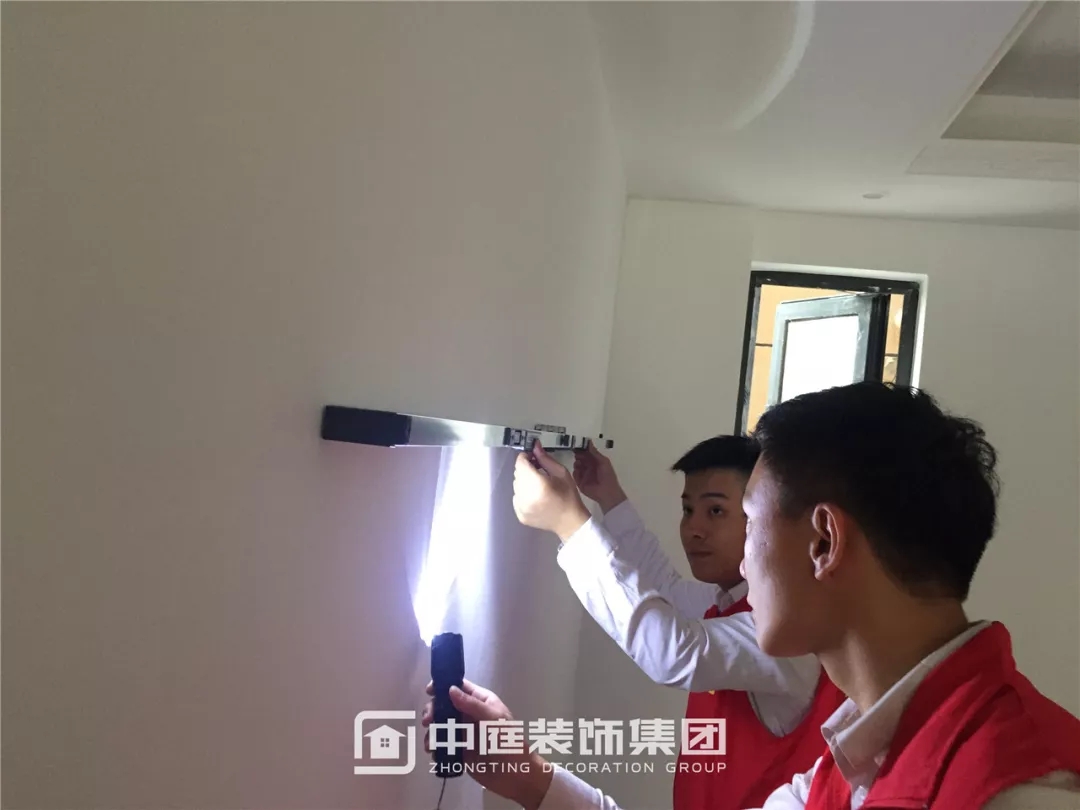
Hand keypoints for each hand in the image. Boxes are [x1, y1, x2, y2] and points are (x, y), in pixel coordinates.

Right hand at [422, 679, 552, 809]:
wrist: (515, 774)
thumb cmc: (508, 741)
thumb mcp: (492, 719)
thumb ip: (471, 704)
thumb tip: (450, 689)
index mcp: (481, 702)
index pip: (460, 687)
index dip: (444, 685)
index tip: (429, 690)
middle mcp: (471, 715)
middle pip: (445, 706)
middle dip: (433, 710)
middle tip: (428, 721)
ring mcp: (465, 733)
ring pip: (442, 725)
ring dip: (432, 731)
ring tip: (430, 742)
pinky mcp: (460, 751)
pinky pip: (443, 745)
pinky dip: (435, 747)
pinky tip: (433, 752)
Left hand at [513, 444, 590, 540]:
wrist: (569, 522)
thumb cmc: (568, 495)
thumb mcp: (561, 473)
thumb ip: (545, 459)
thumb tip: (534, 446)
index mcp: (537, 484)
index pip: (521, 463)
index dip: (525, 457)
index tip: (533, 458)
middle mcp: (526, 496)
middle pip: (517, 473)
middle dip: (526, 469)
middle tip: (539, 472)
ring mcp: (521, 507)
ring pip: (516, 485)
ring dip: (524, 482)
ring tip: (538, 486)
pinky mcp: (519, 514)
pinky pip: (516, 497)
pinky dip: (523, 494)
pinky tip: (536, 497)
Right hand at [573, 440, 626, 513]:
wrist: (607, 492)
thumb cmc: (608, 476)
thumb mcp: (603, 462)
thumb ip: (595, 452)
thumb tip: (589, 442)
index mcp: (595, 461)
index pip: (586, 453)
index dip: (582, 449)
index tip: (577, 444)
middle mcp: (588, 466)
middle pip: (580, 458)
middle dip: (578, 455)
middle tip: (576, 453)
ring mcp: (583, 474)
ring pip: (576, 465)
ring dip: (577, 463)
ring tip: (579, 463)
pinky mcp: (580, 482)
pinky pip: (575, 475)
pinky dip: (576, 472)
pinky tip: (578, 471)